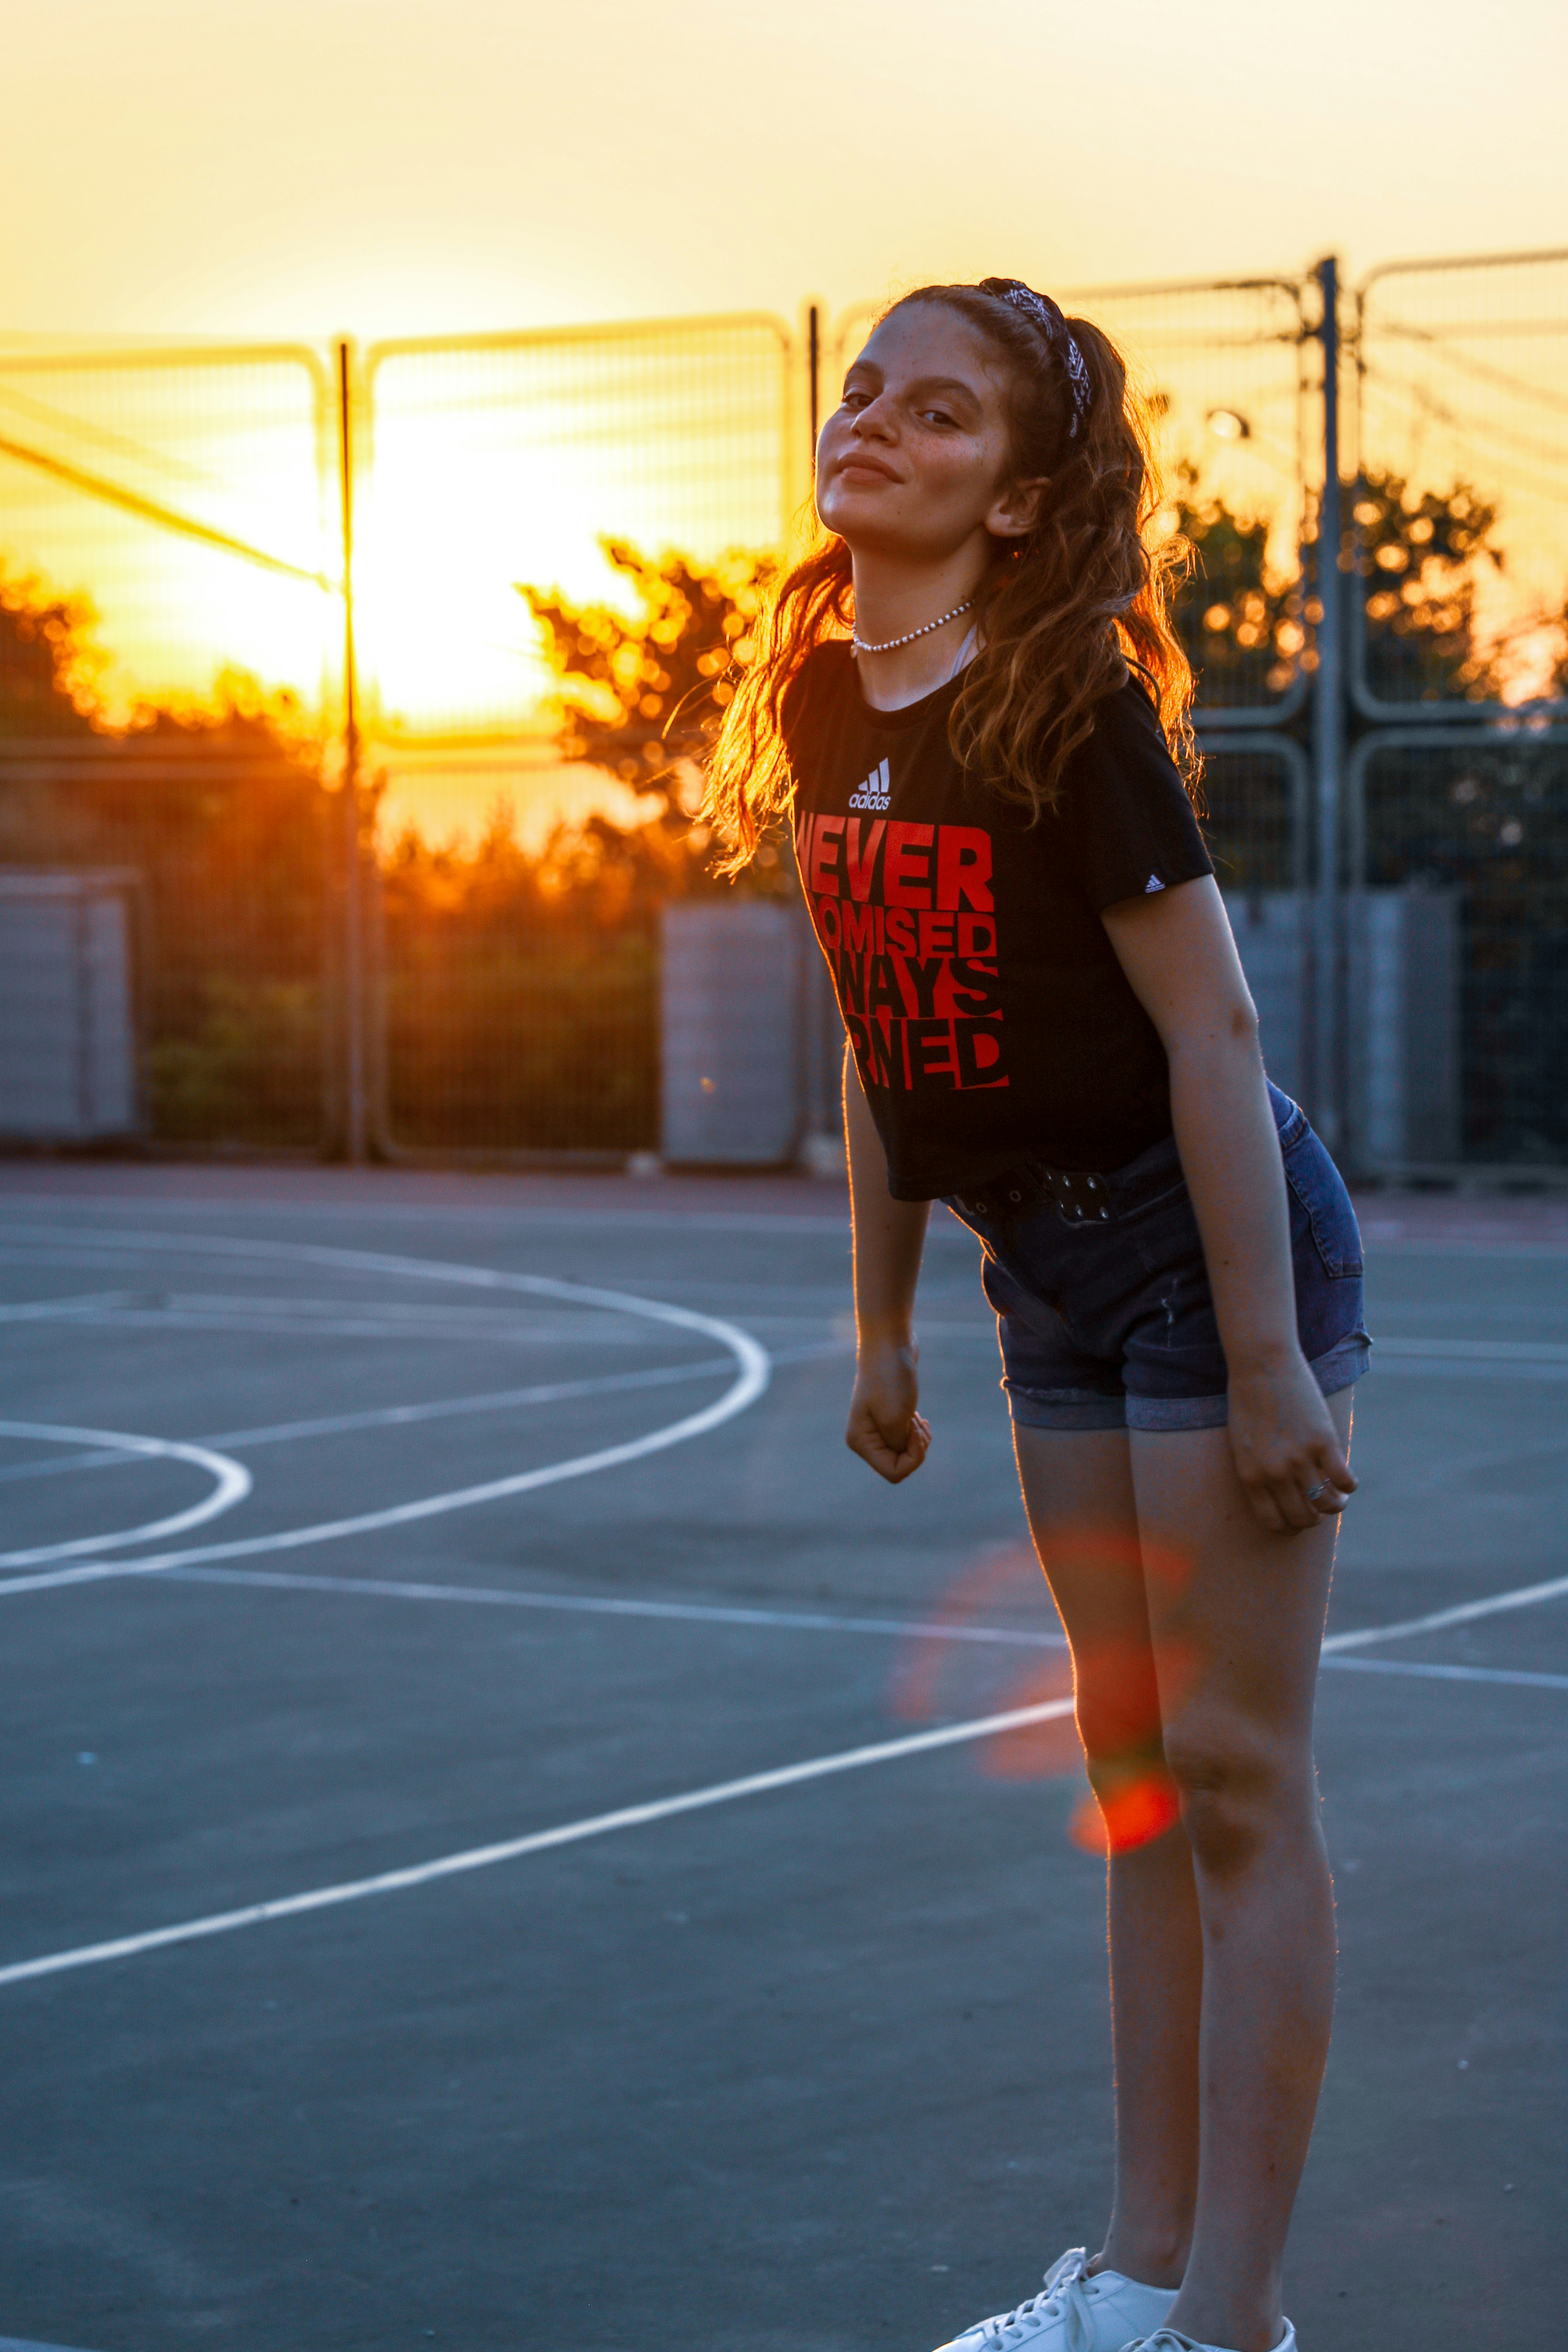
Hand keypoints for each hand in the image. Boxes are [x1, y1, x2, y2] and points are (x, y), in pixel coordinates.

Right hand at [846, 1336, 930, 1483]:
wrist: (890, 1343)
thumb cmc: (890, 1379)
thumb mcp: (897, 1419)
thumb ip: (899, 1446)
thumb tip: (903, 1453)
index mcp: (860, 1442)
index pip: (894, 1472)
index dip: (913, 1458)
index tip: (916, 1430)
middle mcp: (865, 1438)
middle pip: (899, 1464)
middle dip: (916, 1448)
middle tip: (919, 1423)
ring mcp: (876, 1428)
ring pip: (905, 1452)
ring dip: (918, 1439)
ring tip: (919, 1417)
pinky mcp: (888, 1417)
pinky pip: (906, 1439)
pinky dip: (917, 1432)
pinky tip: (919, 1417)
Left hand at [1226, 1350, 1355, 1534]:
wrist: (1260, 1365)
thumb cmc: (1247, 1401)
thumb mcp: (1242, 1444)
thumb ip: (1258, 1471)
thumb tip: (1281, 1495)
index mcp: (1250, 1476)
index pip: (1274, 1521)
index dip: (1290, 1527)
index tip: (1299, 1521)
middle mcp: (1274, 1473)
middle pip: (1302, 1517)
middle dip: (1314, 1519)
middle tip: (1320, 1509)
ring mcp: (1300, 1458)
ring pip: (1326, 1503)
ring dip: (1335, 1506)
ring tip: (1337, 1498)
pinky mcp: (1323, 1441)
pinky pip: (1343, 1479)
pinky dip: (1349, 1486)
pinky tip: (1347, 1481)